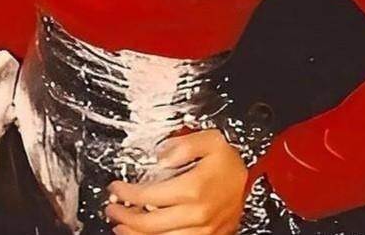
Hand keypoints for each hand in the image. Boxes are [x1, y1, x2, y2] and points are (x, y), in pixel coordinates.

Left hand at [105, 128, 247, 234]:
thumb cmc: (229, 161)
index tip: (115, 187)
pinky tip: (143, 234)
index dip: (127, 193)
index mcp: (194, 188)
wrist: (252, 181)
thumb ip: (184, 144)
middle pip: (150, 224)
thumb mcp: (211, 139)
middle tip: (112, 208)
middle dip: (125, 216)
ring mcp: (203, 230)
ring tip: (121, 225)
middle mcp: (197, 214)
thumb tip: (161, 154)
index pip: (150, 196)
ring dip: (135, 234)